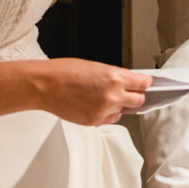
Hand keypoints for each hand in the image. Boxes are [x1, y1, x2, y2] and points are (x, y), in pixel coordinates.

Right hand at [31, 59, 151, 125]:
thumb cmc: (64, 72)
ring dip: (119, 106)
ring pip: (124, 112)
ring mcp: (103, 111)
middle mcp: (112, 96)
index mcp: (114, 78)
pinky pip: (110, 119)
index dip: (144, 83)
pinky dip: (107, 114)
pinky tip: (95, 105)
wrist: (44, 86)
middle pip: (139, 101)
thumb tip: (129, 81)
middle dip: (135, 95)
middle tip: (128, 91)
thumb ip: (115, 75)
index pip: (144, 84)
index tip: (144, 84)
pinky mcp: (94, 122)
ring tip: (103, 97)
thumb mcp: (96, 66)